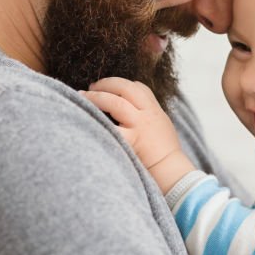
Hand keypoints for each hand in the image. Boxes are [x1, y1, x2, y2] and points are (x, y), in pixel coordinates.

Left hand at [80, 77, 195, 191]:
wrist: (172, 172)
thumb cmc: (165, 153)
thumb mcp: (162, 125)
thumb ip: (148, 113)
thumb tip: (131, 105)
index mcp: (155, 110)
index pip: (138, 87)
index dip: (120, 83)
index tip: (107, 85)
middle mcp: (147, 115)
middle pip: (125, 88)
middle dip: (106, 84)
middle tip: (91, 87)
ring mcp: (139, 127)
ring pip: (115, 102)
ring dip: (96, 97)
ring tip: (82, 95)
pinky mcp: (131, 141)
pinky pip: (110, 127)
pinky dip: (97, 120)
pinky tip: (85, 117)